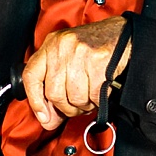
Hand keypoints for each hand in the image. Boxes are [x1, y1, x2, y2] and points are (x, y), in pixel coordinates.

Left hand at [23, 15, 126, 131]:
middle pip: (54, 93)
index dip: (35, 101)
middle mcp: (63, 47)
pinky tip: (101, 91)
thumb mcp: (68, 58)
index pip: (31, 76)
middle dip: (66, 107)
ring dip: (84, 105)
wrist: (124, 33)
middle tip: (76, 105)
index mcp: (52, 44)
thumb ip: (55, 88)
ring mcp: (81, 54)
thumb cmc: (95, 46)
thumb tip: (47, 121)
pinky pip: (93, 96)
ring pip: (74, 98)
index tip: (43, 116)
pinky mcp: (99, 62)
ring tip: (90, 95)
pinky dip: (98, 101)